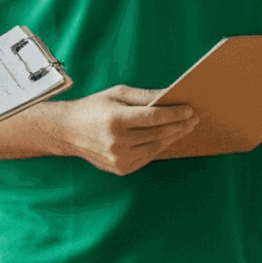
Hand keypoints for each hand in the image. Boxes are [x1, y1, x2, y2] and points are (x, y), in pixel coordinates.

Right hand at [52, 85, 196, 175]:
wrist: (68, 132)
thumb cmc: (93, 108)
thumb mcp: (116, 94)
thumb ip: (144, 96)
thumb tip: (168, 95)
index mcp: (115, 120)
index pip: (153, 117)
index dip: (174, 113)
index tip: (189, 109)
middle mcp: (117, 141)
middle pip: (158, 134)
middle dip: (179, 125)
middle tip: (193, 118)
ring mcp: (118, 158)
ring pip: (155, 147)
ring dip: (174, 137)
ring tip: (185, 128)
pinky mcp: (120, 168)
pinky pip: (147, 157)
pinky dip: (160, 147)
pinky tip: (168, 138)